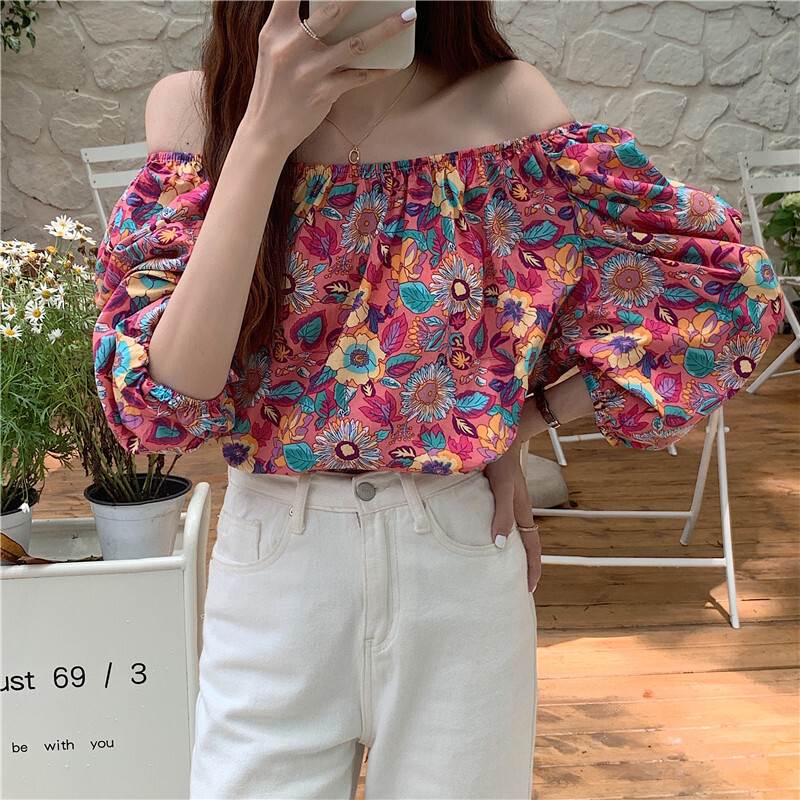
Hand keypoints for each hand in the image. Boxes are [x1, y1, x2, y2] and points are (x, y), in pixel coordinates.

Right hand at [244, 0, 416, 153]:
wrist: (265, 130)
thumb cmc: (274, 86)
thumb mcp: (274, 49)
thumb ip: (294, 26)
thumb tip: (333, 7)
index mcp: (275, 29)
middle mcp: (291, 46)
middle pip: (332, 10)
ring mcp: (309, 71)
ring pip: (355, 44)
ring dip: (386, 29)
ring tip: (408, 16)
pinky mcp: (323, 92)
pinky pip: (359, 77)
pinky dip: (379, 69)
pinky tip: (396, 63)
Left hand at [483, 439, 541, 593]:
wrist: (499, 434)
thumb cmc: (501, 460)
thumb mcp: (502, 488)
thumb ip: (502, 514)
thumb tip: (502, 546)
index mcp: (524, 511)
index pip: (533, 548)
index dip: (532, 568)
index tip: (528, 589)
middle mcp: (518, 509)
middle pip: (525, 543)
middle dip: (523, 564)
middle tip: (514, 585)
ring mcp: (508, 502)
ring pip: (514, 533)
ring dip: (511, 551)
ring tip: (499, 567)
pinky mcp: (497, 494)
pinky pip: (501, 521)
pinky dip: (498, 534)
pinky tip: (484, 537)